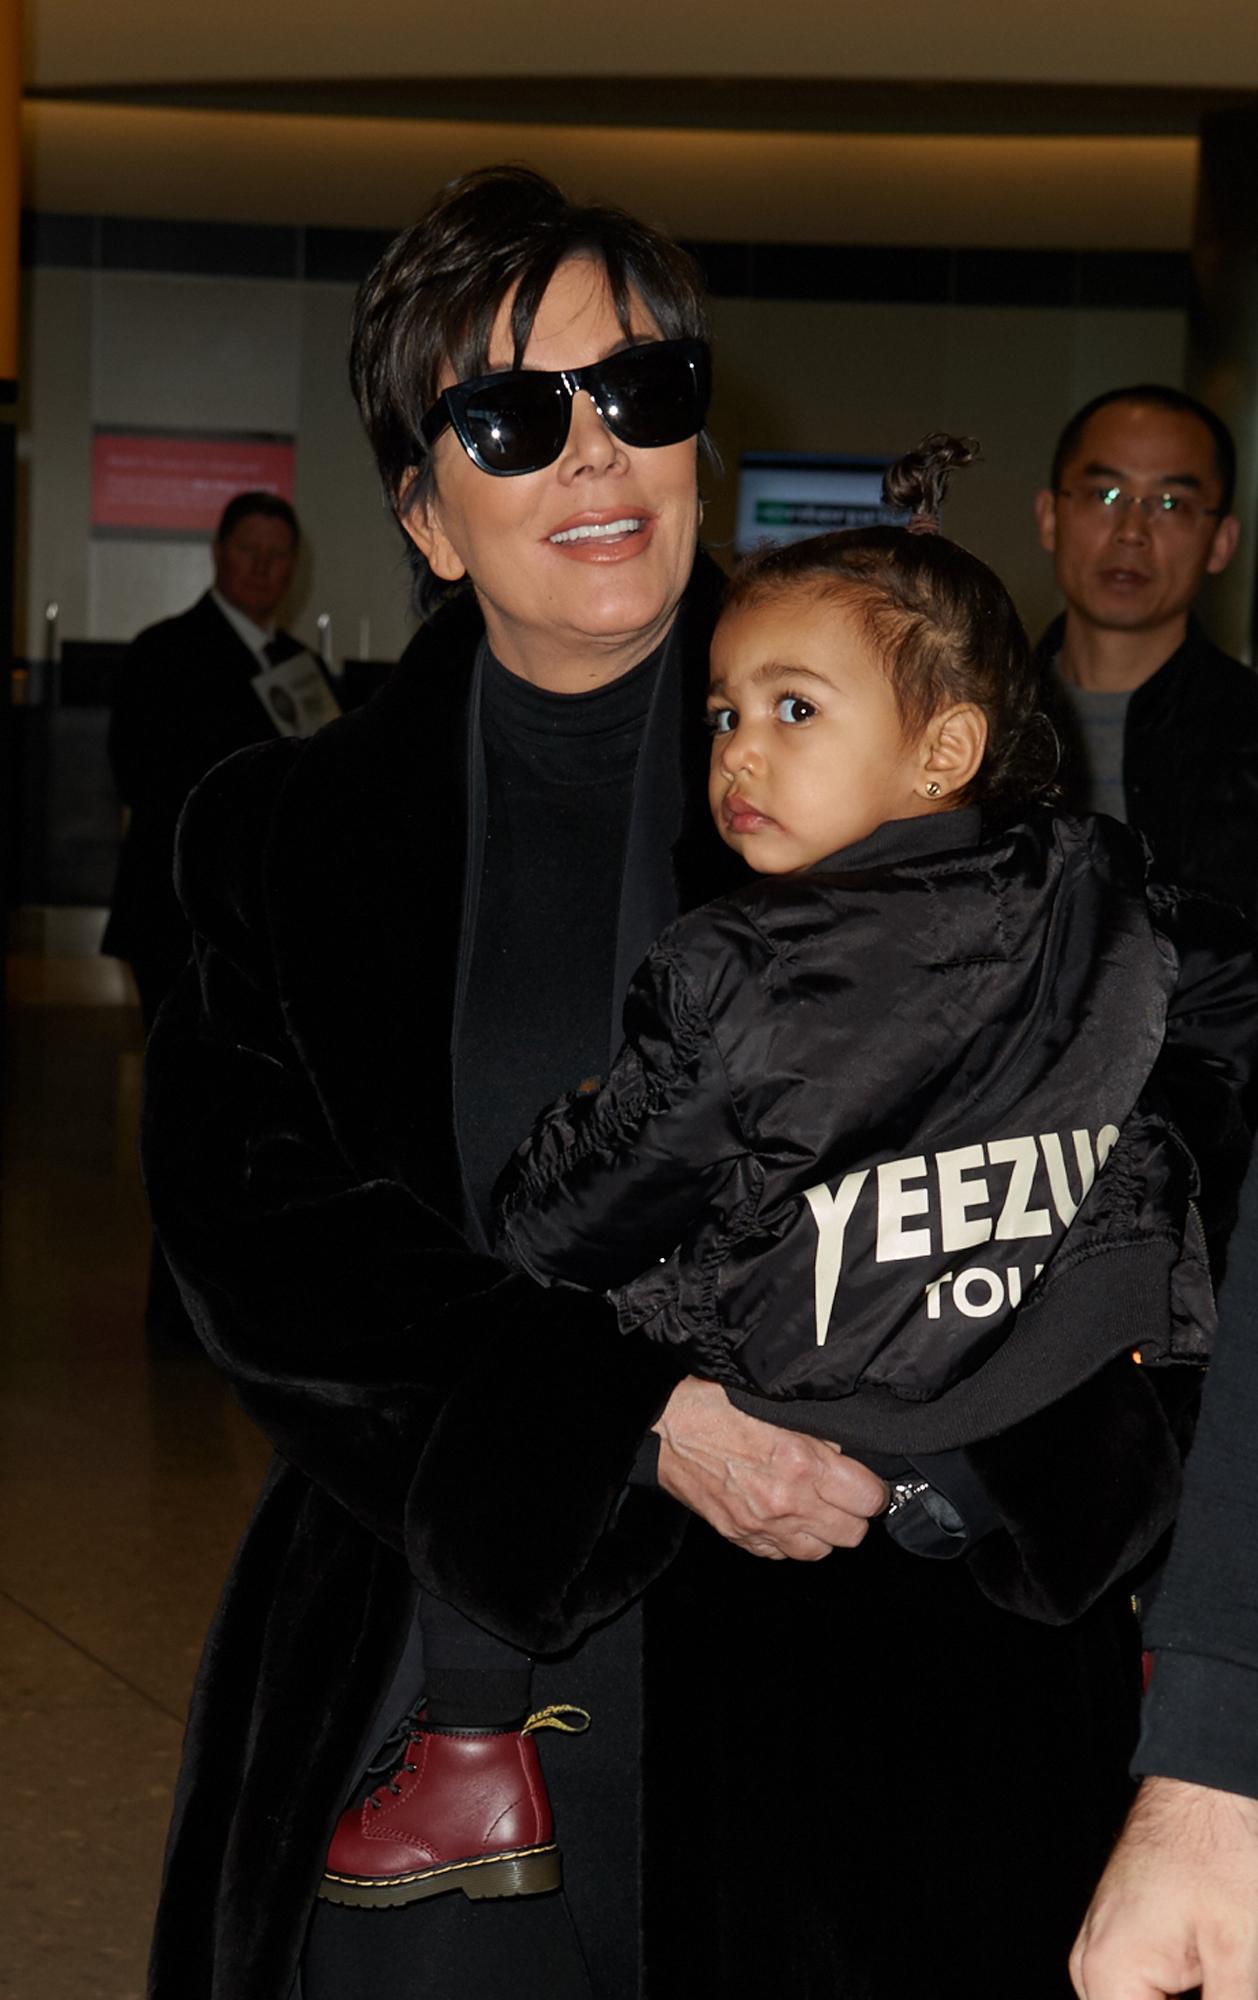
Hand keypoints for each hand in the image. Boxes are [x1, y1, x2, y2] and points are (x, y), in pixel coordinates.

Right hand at [652, 1376, 887, 1559]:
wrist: (662, 1430)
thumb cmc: (715, 1406)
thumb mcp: (775, 1405)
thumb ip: (816, 1432)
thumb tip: (845, 1454)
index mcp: (801, 1464)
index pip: (868, 1499)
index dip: (873, 1489)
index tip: (866, 1480)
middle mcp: (786, 1502)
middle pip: (852, 1533)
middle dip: (854, 1512)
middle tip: (843, 1492)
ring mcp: (761, 1526)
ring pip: (820, 1552)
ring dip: (824, 1531)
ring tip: (815, 1505)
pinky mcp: (740, 1538)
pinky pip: (782, 1555)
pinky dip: (790, 1539)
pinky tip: (784, 1515)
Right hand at [1070, 1776, 1257, 1998]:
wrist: (1204, 1784)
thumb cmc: (1217, 1847)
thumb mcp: (1237, 1953)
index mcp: (1109, 1973)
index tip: (1222, 1991)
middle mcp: (1093, 1965)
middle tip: (1226, 1977)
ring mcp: (1104, 1949)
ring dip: (1189, 1995)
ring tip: (1224, 1968)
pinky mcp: (1123, 1939)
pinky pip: (1145, 1991)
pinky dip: (1182, 1992)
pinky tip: (1217, 1974)